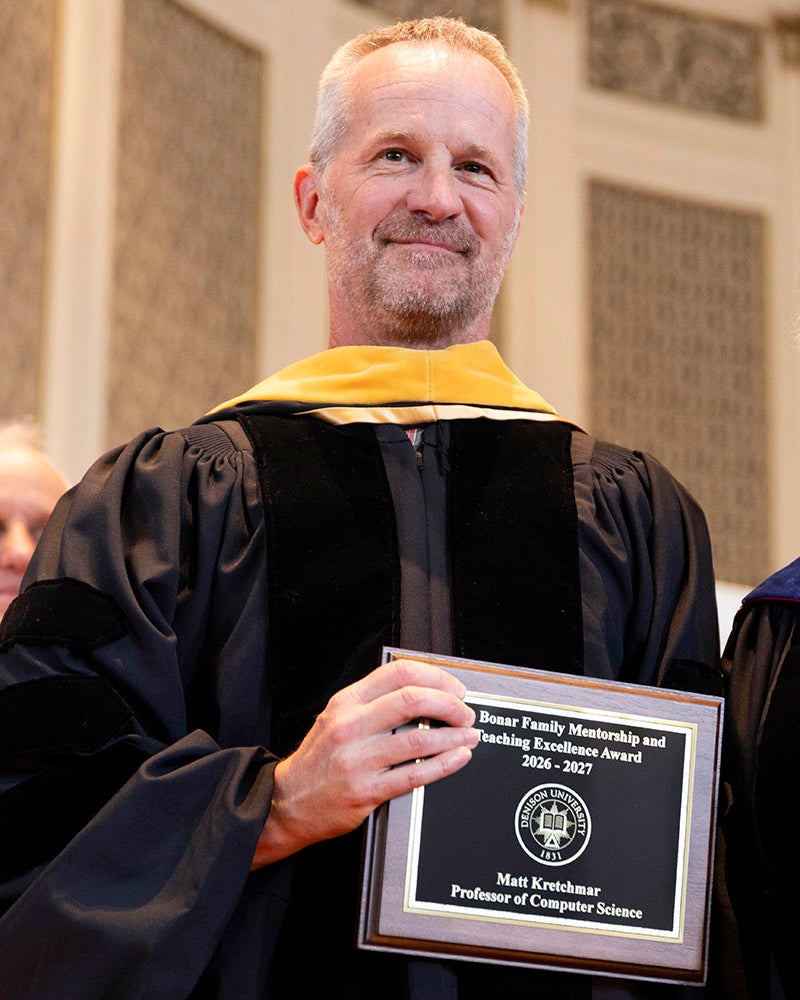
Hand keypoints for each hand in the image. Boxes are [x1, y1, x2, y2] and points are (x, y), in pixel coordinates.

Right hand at [251, 658, 477, 867]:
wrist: (288, 801)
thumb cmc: (319, 759)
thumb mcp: (337, 716)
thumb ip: (372, 701)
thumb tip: (421, 688)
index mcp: (346, 702)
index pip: (398, 674)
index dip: (435, 676)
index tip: (453, 687)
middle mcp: (350, 726)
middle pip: (412, 700)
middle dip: (449, 704)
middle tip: (465, 712)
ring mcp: (357, 760)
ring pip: (418, 740)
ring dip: (453, 736)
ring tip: (469, 735)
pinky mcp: (365, 791)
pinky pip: (415, 775)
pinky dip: (444, 765)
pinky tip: (459, 758)